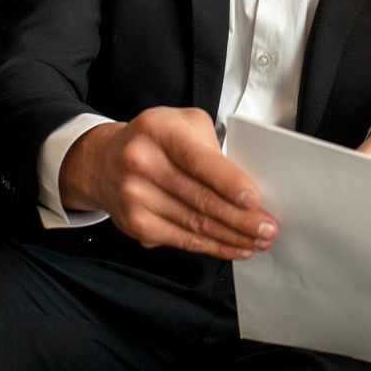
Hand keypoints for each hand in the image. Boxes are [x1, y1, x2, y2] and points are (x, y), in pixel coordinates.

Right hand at [58, 107, 275, 259]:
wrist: (103, 161)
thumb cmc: (154, 140)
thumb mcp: (181, 122)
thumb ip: (212, 145)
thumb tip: (245, 183)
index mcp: (158, 130)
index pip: (199, 161)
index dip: (229, 183)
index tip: (254, 199)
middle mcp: (142, 162)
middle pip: (200, 198)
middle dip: (240, 218)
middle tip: (268, 227)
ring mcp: (135, 196)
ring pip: (194, 224)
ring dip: (232, 237)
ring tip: (258, 240)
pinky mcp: (135, 224)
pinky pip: (181, 240)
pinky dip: (212, 247)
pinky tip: (233, 247)